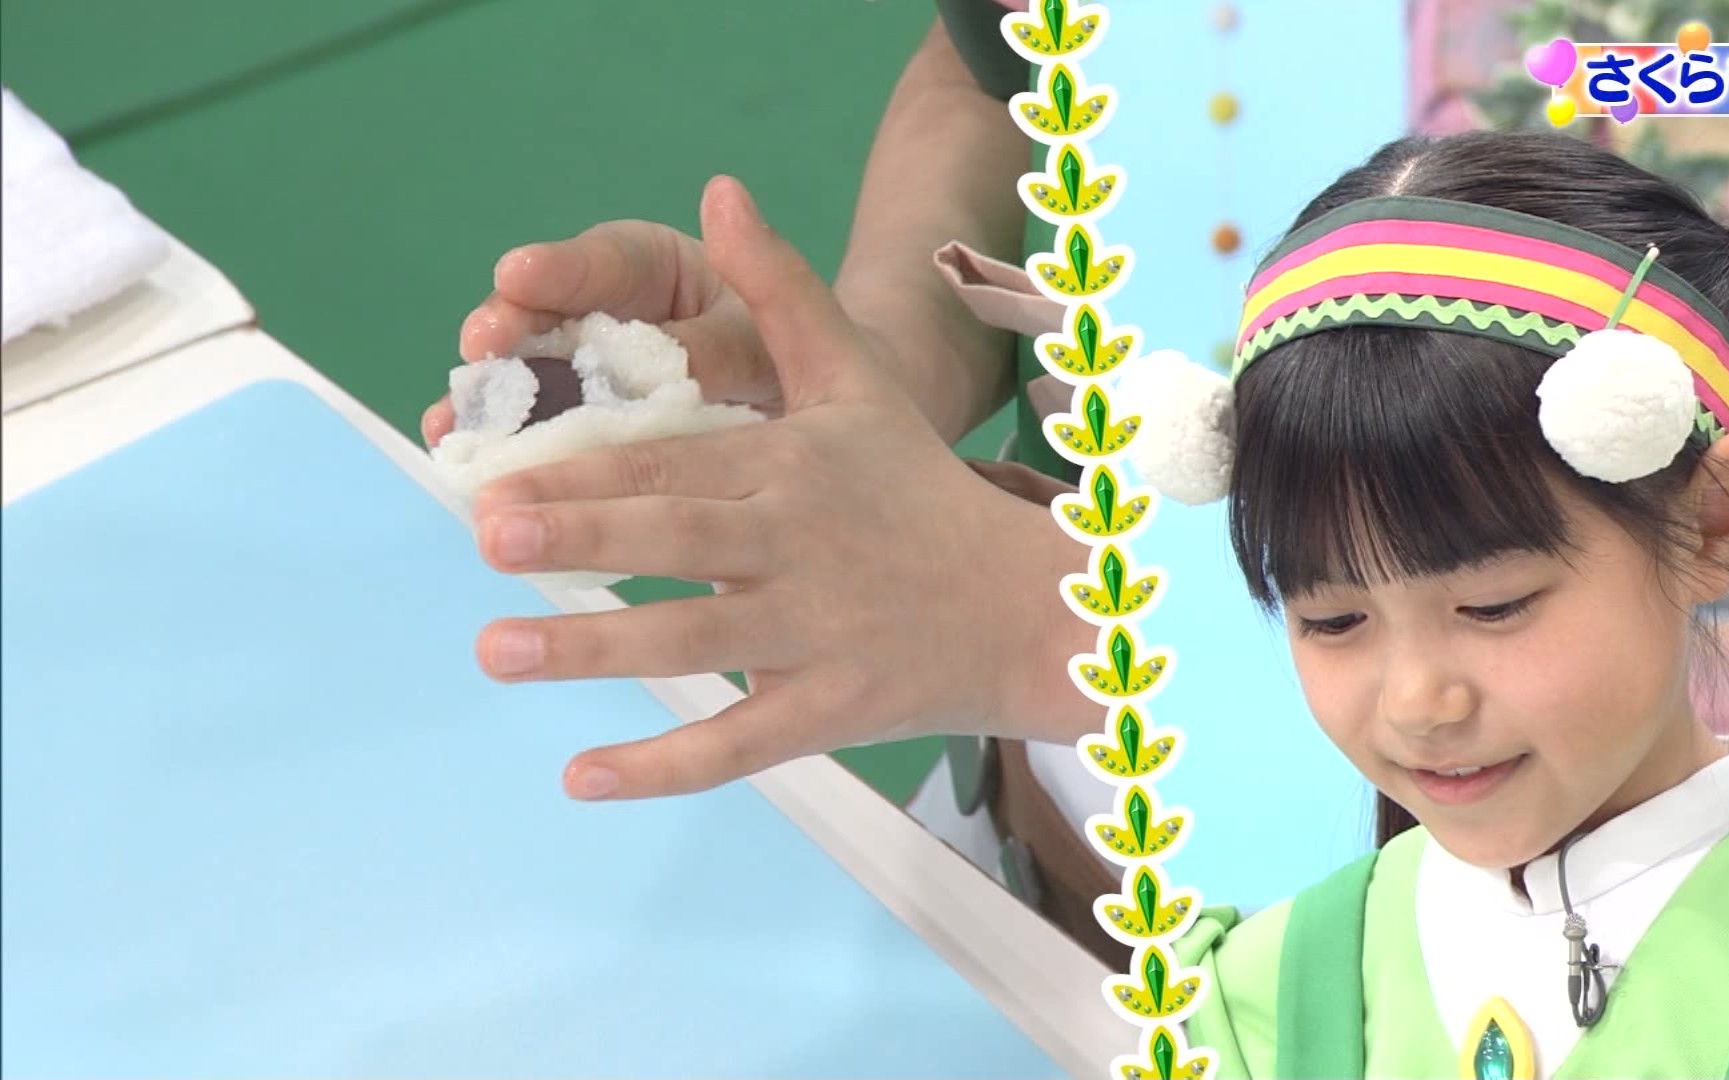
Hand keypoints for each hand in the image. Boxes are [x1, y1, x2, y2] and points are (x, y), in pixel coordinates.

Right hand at [422, 216, 780, 446]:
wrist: (803, 428)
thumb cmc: (788, 369)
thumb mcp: (762, 351)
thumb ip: (715, 349)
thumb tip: (668, 360)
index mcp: (657, 267)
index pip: (605, 261)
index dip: (559, 269)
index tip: (518, 273)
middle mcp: (604, 311)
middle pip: (544, 312)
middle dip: (507, 329)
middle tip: (479, 348)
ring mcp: (581, 370)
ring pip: (524, 373)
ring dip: (484, 398)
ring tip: (449, 423)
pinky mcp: (571, 423)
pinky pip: (530, 428)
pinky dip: (501, 445)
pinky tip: (461, 463)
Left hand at [467, 176, 1097, 799]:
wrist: (1026, 606)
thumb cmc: (919, 489)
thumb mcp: (860, 380)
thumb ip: (785, 291)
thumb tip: (720, 190)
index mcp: (795, 465)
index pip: (679, 461)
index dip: (587, 468)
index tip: (496, 475)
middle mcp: (802, 546)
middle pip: (678, 540)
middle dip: (580, 538)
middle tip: (484, 539)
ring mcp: (817, 634)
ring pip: (695, 642)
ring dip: (593, 650)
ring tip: (494, 650)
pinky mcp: (829, 713)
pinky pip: (738, 745)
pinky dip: (662, 767)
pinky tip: (579, 776)